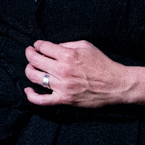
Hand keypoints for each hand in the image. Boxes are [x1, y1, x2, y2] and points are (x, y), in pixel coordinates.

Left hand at [25, 39, 144, 108]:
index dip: (37, 45)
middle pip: (34, 60)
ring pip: (34, 77)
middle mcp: (62, 70)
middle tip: (31, 53)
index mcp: (67, 55)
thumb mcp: (86, 46)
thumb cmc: (102, 64)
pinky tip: (28, 89)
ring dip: (29, 70)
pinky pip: (41, 100)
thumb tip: (51, 47)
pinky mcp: (64, 99)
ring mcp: (62, 86)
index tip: (38, 46)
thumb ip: (66, 44)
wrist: (116, 85)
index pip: (42, 47)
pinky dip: (31, 95)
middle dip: (30, 54)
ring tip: (32, 67)